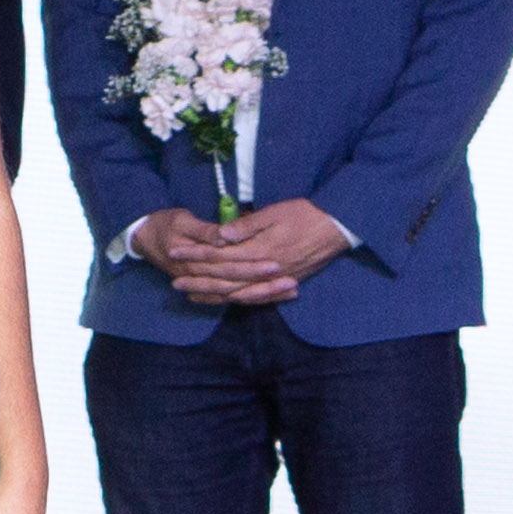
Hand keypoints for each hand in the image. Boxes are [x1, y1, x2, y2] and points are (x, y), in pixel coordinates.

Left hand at [131, 200, 340, 305]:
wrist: (338, 228)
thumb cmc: (306, 214)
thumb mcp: (275, 213)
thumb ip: (247, 226)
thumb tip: (221, 235)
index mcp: (260, 250)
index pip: (220, 256)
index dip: (195, 255)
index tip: (175, 253)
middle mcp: (265, 270)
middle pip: (225, 280)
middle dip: (198, 281)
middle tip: (175, 283)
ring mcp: (275, 279)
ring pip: (239, 293)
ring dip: (214, 294)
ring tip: (192, 295)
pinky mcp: (284, 282)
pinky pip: (257, 297)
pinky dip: (238, 300)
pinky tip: (225, 300)